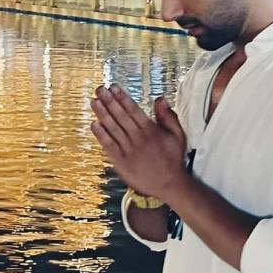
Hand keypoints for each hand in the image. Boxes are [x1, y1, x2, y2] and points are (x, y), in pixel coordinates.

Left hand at [90, 85, 187, 200]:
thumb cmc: (173, 159)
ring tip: (94, 102)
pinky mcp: (121, 162)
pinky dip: (101, 135)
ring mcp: (128, 150)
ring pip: (113, 128)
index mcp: (151, 130)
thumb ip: (168, 116)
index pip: (133, 110)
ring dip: (102, 114)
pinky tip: (94, 124)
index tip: (113, 87)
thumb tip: (159, 99)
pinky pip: (109, 145)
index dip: (122, 97)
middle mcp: (138, 138)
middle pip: (120, 116)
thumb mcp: (178, 135)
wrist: (169, 185)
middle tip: (99, 89)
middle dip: (109, 101)